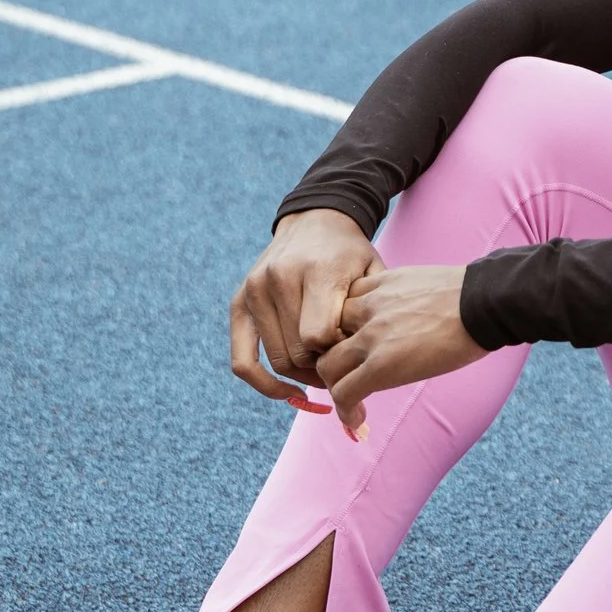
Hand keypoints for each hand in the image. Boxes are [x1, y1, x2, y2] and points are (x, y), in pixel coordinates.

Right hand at [229, 209, 381, 412]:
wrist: (315, 220)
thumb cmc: (350, 254)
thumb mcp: (372, 274)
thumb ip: (370, 313)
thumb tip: (366, 365)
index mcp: (316, 270)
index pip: (320, 337)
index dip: (340, 352)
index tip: (355, 347)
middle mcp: (278, 279)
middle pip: (298, 352)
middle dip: (324, 368)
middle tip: (343, 367)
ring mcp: (254, 291)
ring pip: (277, 359)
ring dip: (302, 375)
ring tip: (324, 372)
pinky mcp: (239, 303)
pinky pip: (242, 360)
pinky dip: (263, 384)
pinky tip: (287, 392)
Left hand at [316, 266, 487, 437]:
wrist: (486, 302)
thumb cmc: (472, 294)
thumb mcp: (424, 282)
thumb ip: (404, 297)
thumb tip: (414, 317)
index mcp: (377, 284)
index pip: (338, 308)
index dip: (340, 331)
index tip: (351, 348)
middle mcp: (366, 308)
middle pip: (324, 337)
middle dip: (331, 358)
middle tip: (349, 376)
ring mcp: (371, 336)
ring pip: (327, 367)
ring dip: (335, 386)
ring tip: (352, 401)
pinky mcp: (382, 365)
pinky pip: (345, 393)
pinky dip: (345, 412)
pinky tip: (356, 421)